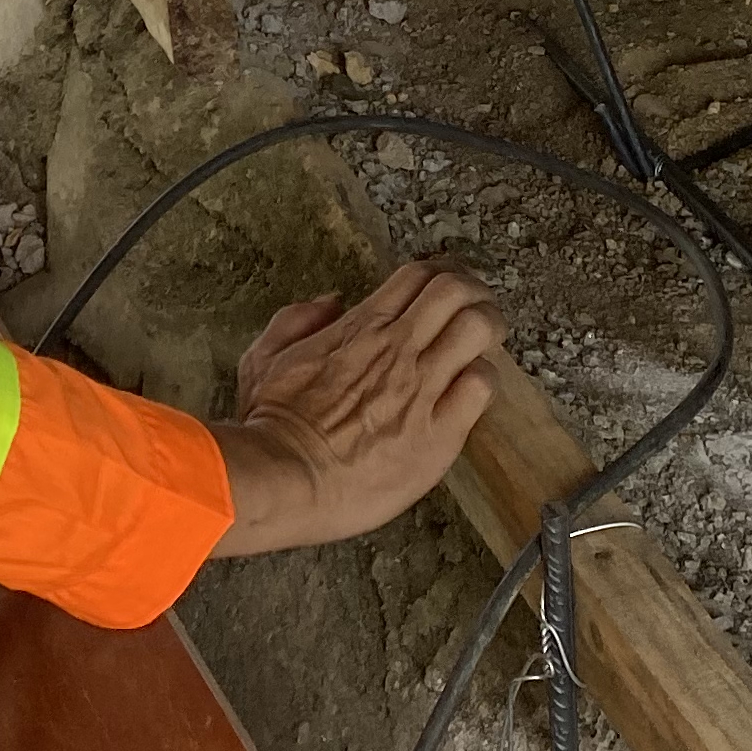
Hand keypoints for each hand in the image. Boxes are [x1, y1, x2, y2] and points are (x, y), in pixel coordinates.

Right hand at [208, 262, 504, 555]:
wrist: (285, 479)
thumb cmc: (271, 426)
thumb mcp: (264, 357)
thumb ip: (296, 321)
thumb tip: (330, 303)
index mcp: (359, 328)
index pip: (417, 275)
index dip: (441, 272)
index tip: (445, 284)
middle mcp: (397, 349)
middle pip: (456, 290)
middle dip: (474, 292)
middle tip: (476, 307)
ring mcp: (421, 389)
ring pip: (477, 329)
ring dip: (487, 329)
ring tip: (484, 344)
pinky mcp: (439, 433)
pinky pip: (480, 387)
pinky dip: (482, 381)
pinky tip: (470, 391)